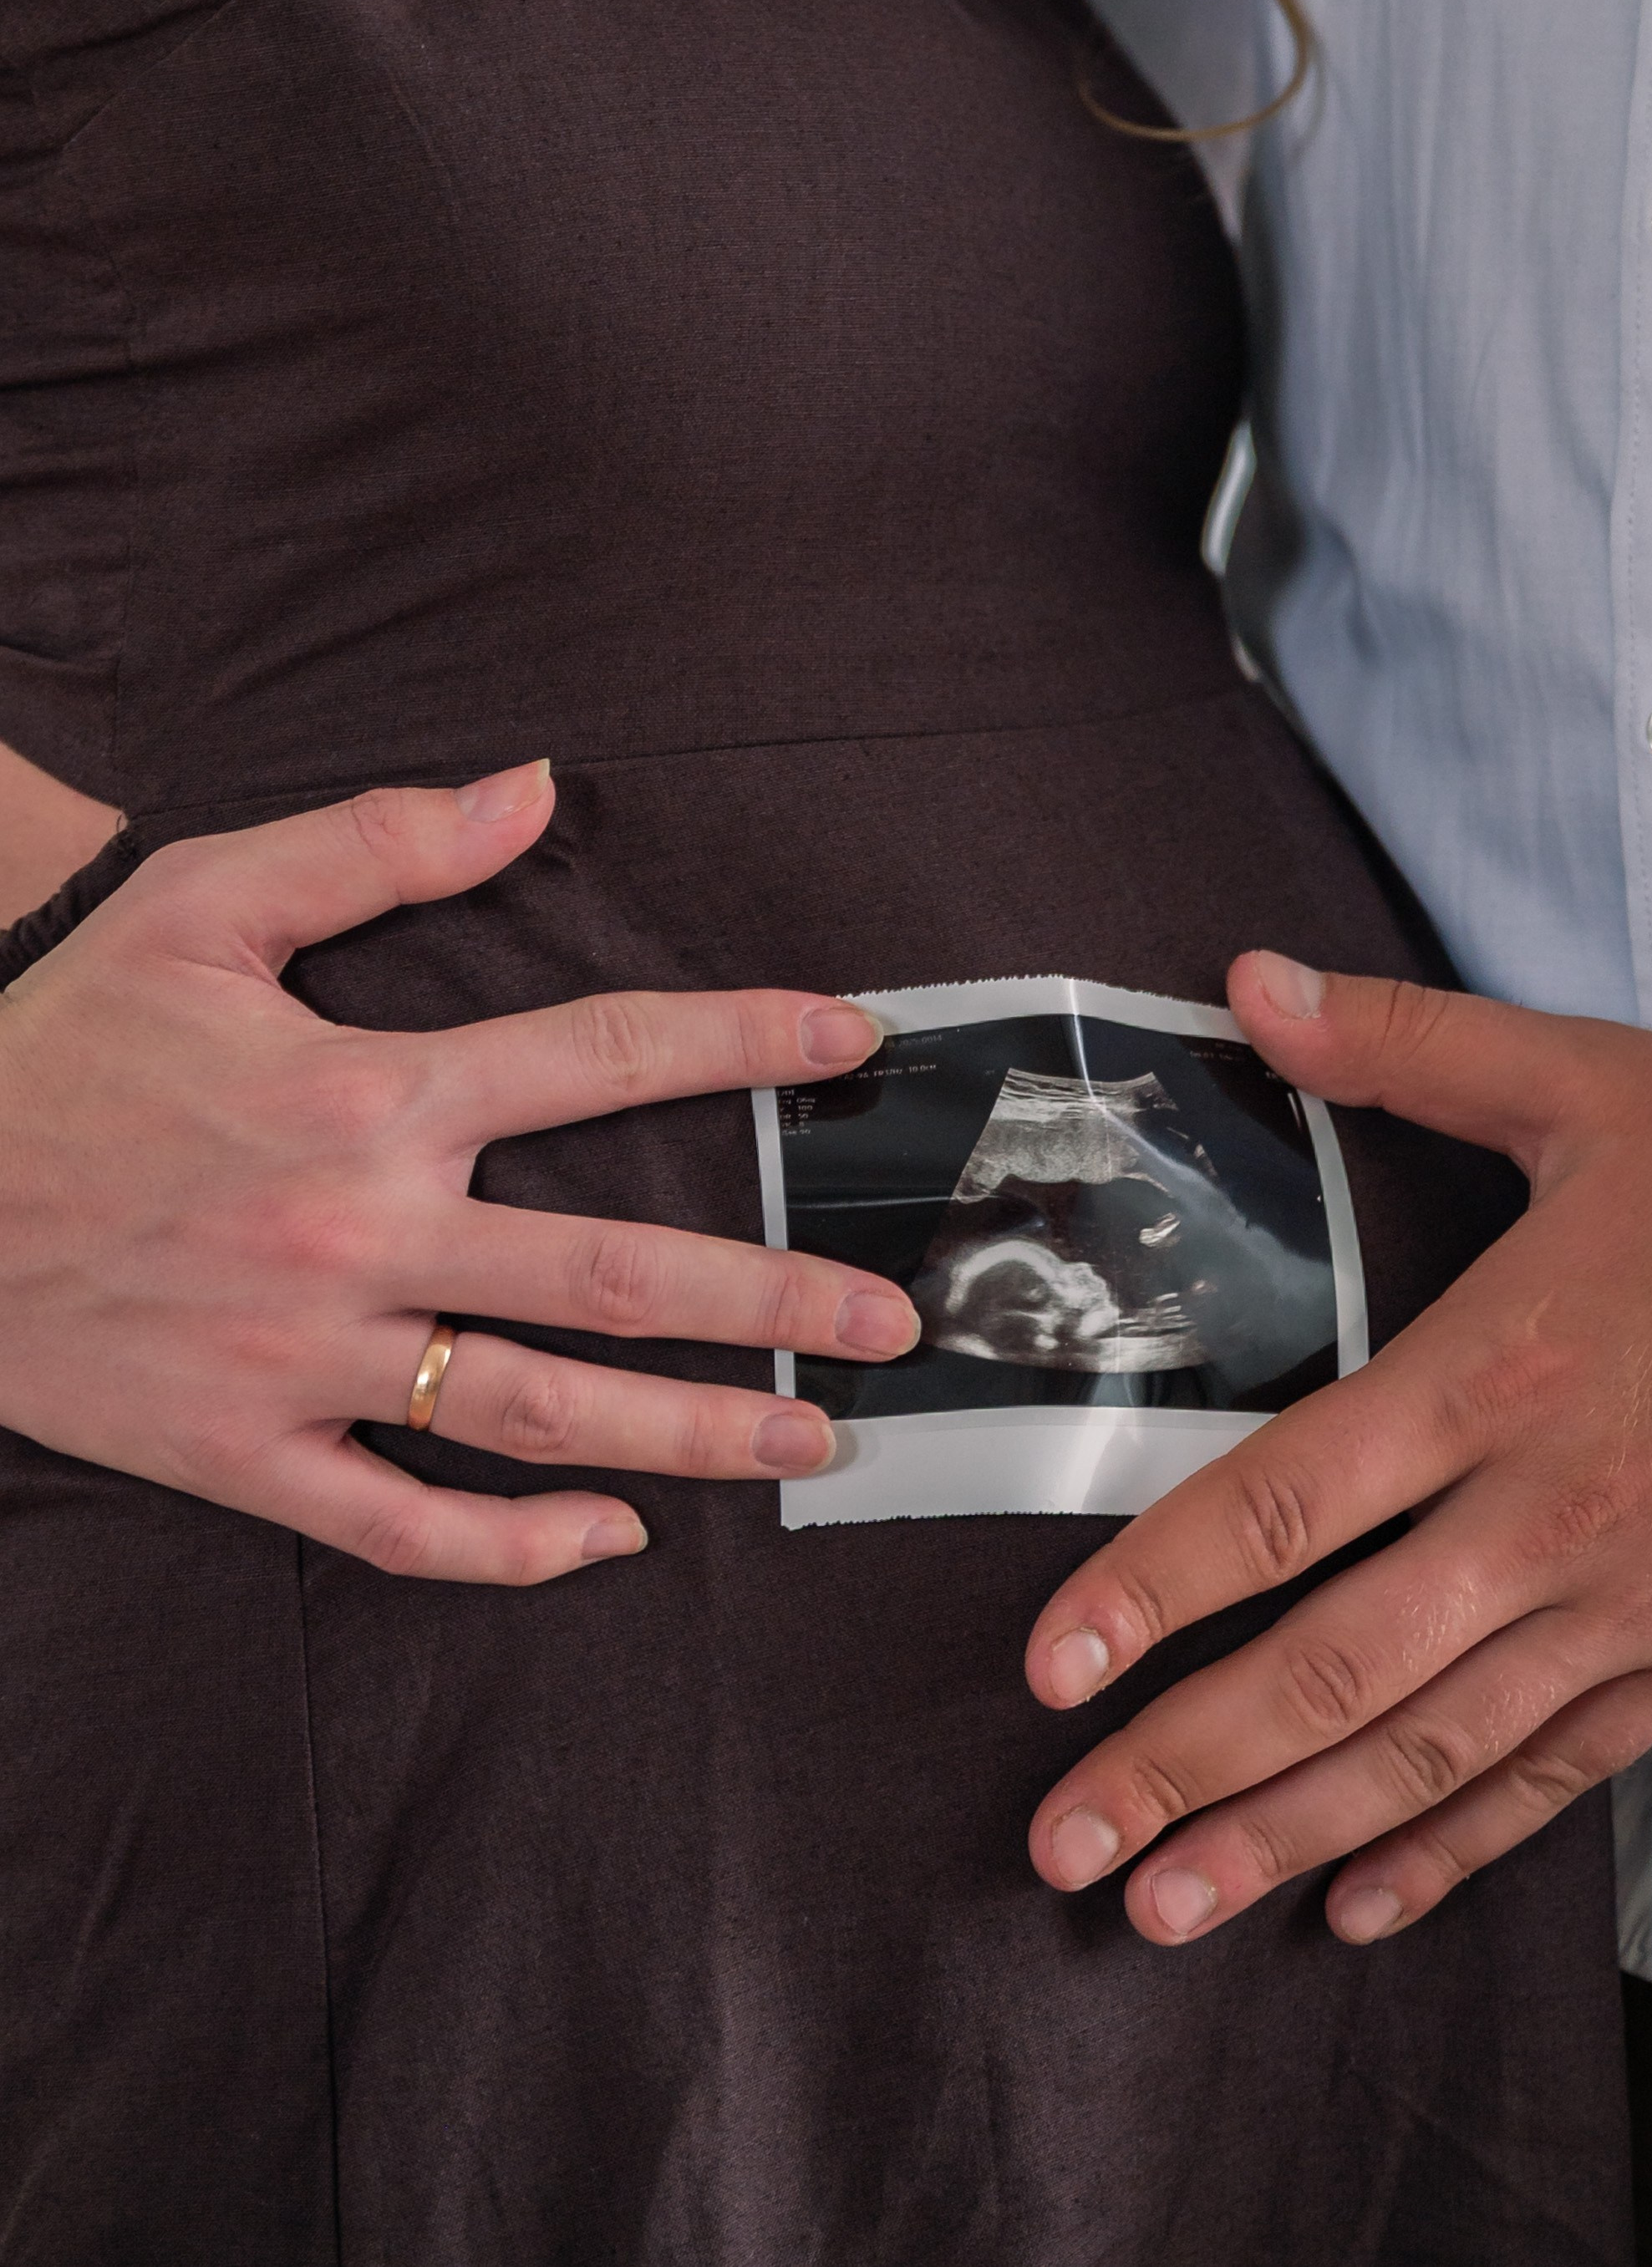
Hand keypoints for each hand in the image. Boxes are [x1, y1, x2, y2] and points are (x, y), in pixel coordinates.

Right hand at [0, 761, 915, 1580]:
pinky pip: (398, 1524)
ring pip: (537, 1412)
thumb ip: (375, 843)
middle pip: (611, 1272)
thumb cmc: (60, 1042)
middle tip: (888, 1319)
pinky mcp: (242, 1452)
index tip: (847, 1045)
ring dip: (692, 1432)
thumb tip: (531, 787)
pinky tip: (607, 1541)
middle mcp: (359, 1232)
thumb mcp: (200, 904)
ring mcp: (305, 1357)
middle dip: (773, 1295)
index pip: (602, 1055)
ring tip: (810, 1442)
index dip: (741, 1041)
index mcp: (368, 1092)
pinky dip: (510, 1545)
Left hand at [1022, 949, 1651, 1947]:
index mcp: (1504, 1369)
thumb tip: (1248, 980)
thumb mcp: (1595, 1080)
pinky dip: (1456, 1852)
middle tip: (1065, 1847)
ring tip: (1167, 1912)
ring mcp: (1631, 1609)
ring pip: (1435, 1752)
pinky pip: (1559, 1781)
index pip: (1290, 1501)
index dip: (1159, 1587)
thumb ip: (1406, 1042)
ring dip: (1290, 1838)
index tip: (1053, 1663)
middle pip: (1340, 1667)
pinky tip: (1356, 1907)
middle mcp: (1554, 1514)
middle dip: (1187, 1763)